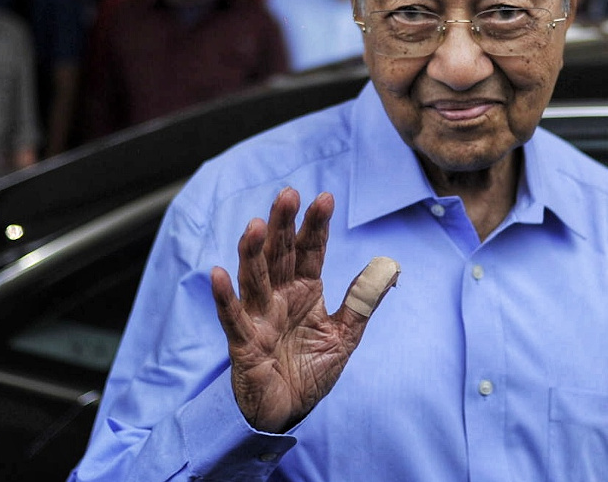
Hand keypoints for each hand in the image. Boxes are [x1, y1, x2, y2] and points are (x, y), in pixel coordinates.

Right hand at [211, 187, 399, 433]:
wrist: (287, 413)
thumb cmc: (309, 371)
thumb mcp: (345, 336)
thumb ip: (362, 301)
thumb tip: (389, 266)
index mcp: (305, 291)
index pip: (310, 251)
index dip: (316, 226)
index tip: (325, 197)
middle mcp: (279, 297)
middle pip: (280, 255)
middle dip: (283, 225)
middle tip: (287, 193)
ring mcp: (259, 317)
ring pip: (254, 278)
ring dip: (253, 252)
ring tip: (256, 224)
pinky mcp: (243, 343)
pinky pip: (232, 318)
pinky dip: (224, 297)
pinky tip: (218, 274)